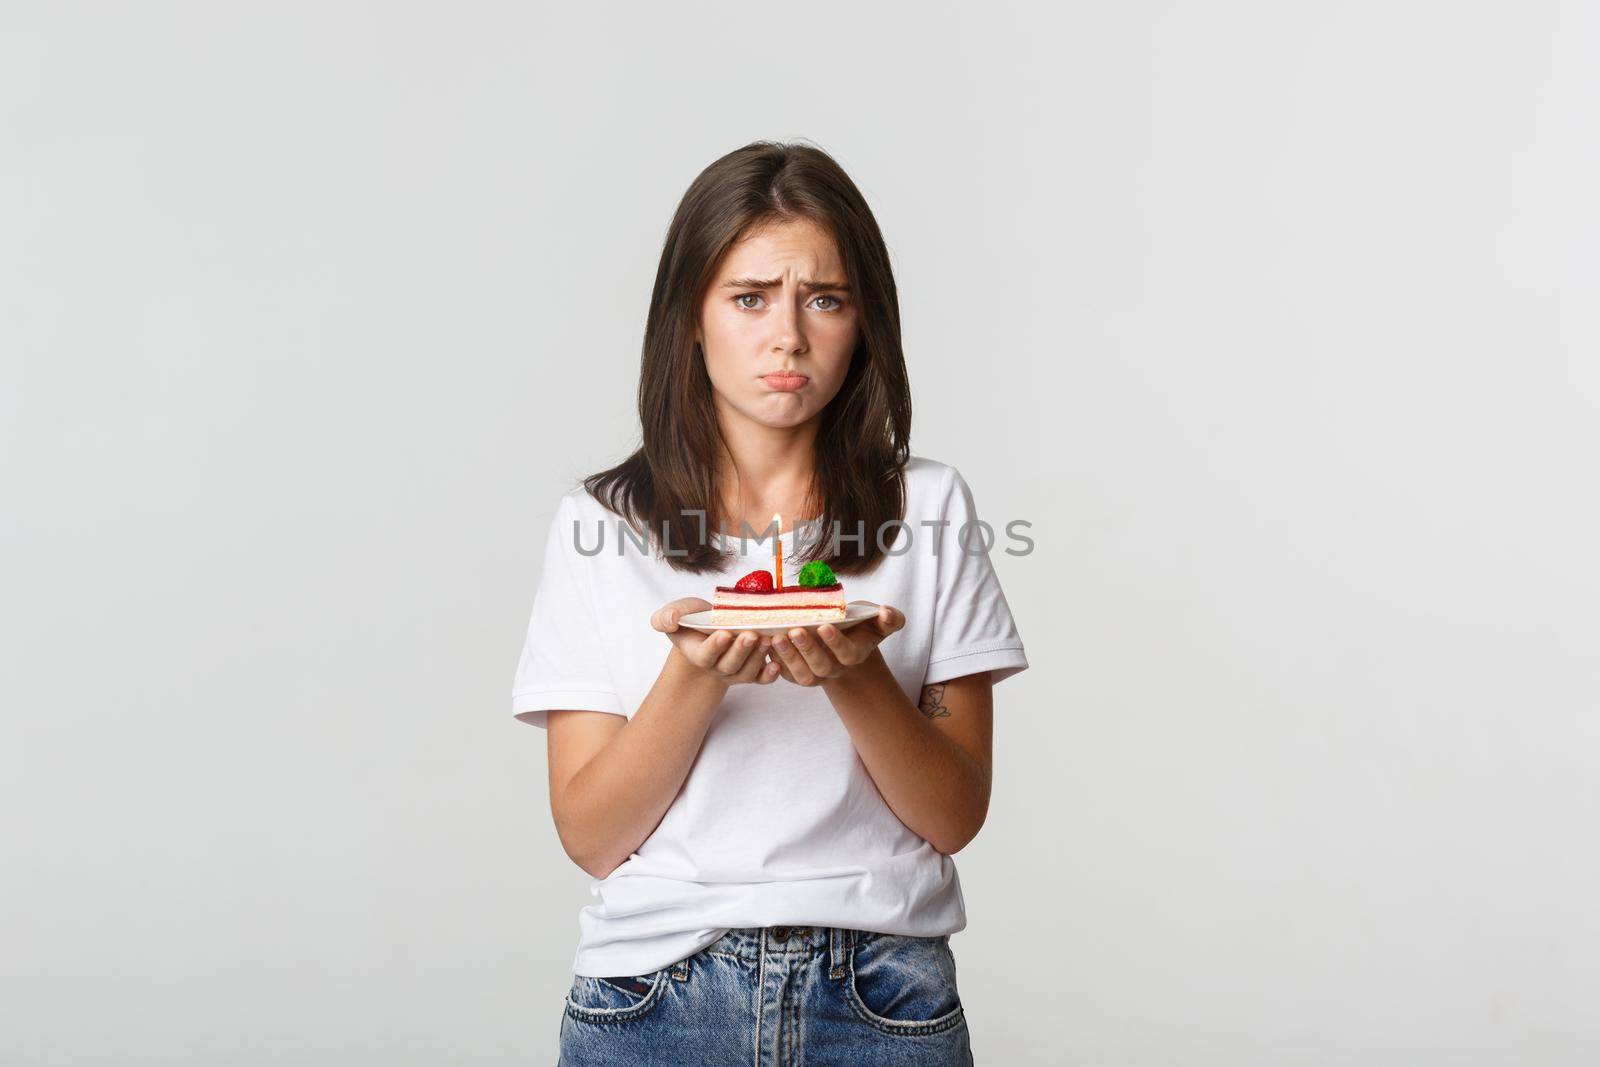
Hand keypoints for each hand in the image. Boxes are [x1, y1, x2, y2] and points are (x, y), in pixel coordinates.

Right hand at [651, 597, 779, 686]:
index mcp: (699, 654)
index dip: (715, 646)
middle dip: (741, 650)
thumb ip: (666, 617)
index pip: (706, 655)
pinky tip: (777, 664)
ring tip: (768, 639)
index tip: (724, 634)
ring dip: (758, 657)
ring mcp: (736, 670)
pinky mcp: (753, 670)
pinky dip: (770, 675)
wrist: (710, 629)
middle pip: (730, 664)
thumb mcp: (676, 614)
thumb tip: (669, 620)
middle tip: (751, 634)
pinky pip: (761, 679)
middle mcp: (718, 667)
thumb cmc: (692, 620)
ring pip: (748, 670)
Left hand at [768, 605, 905, 687]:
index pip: (846, 654)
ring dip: (788, 657)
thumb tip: (887, 613)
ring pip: (801, 675)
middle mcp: (833, 669)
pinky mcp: (795, 674)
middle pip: (821, 668)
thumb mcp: (878, 620)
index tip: (825, 625)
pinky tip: (766, 644)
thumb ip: (890, 618)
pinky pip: (784, 674)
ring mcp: (814, 674)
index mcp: (853, 656)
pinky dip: (774, 662)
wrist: (843, 639)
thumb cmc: (861, 626)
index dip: (836, 643)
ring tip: (775, 638)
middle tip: (795, 631)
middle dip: (807, 650)